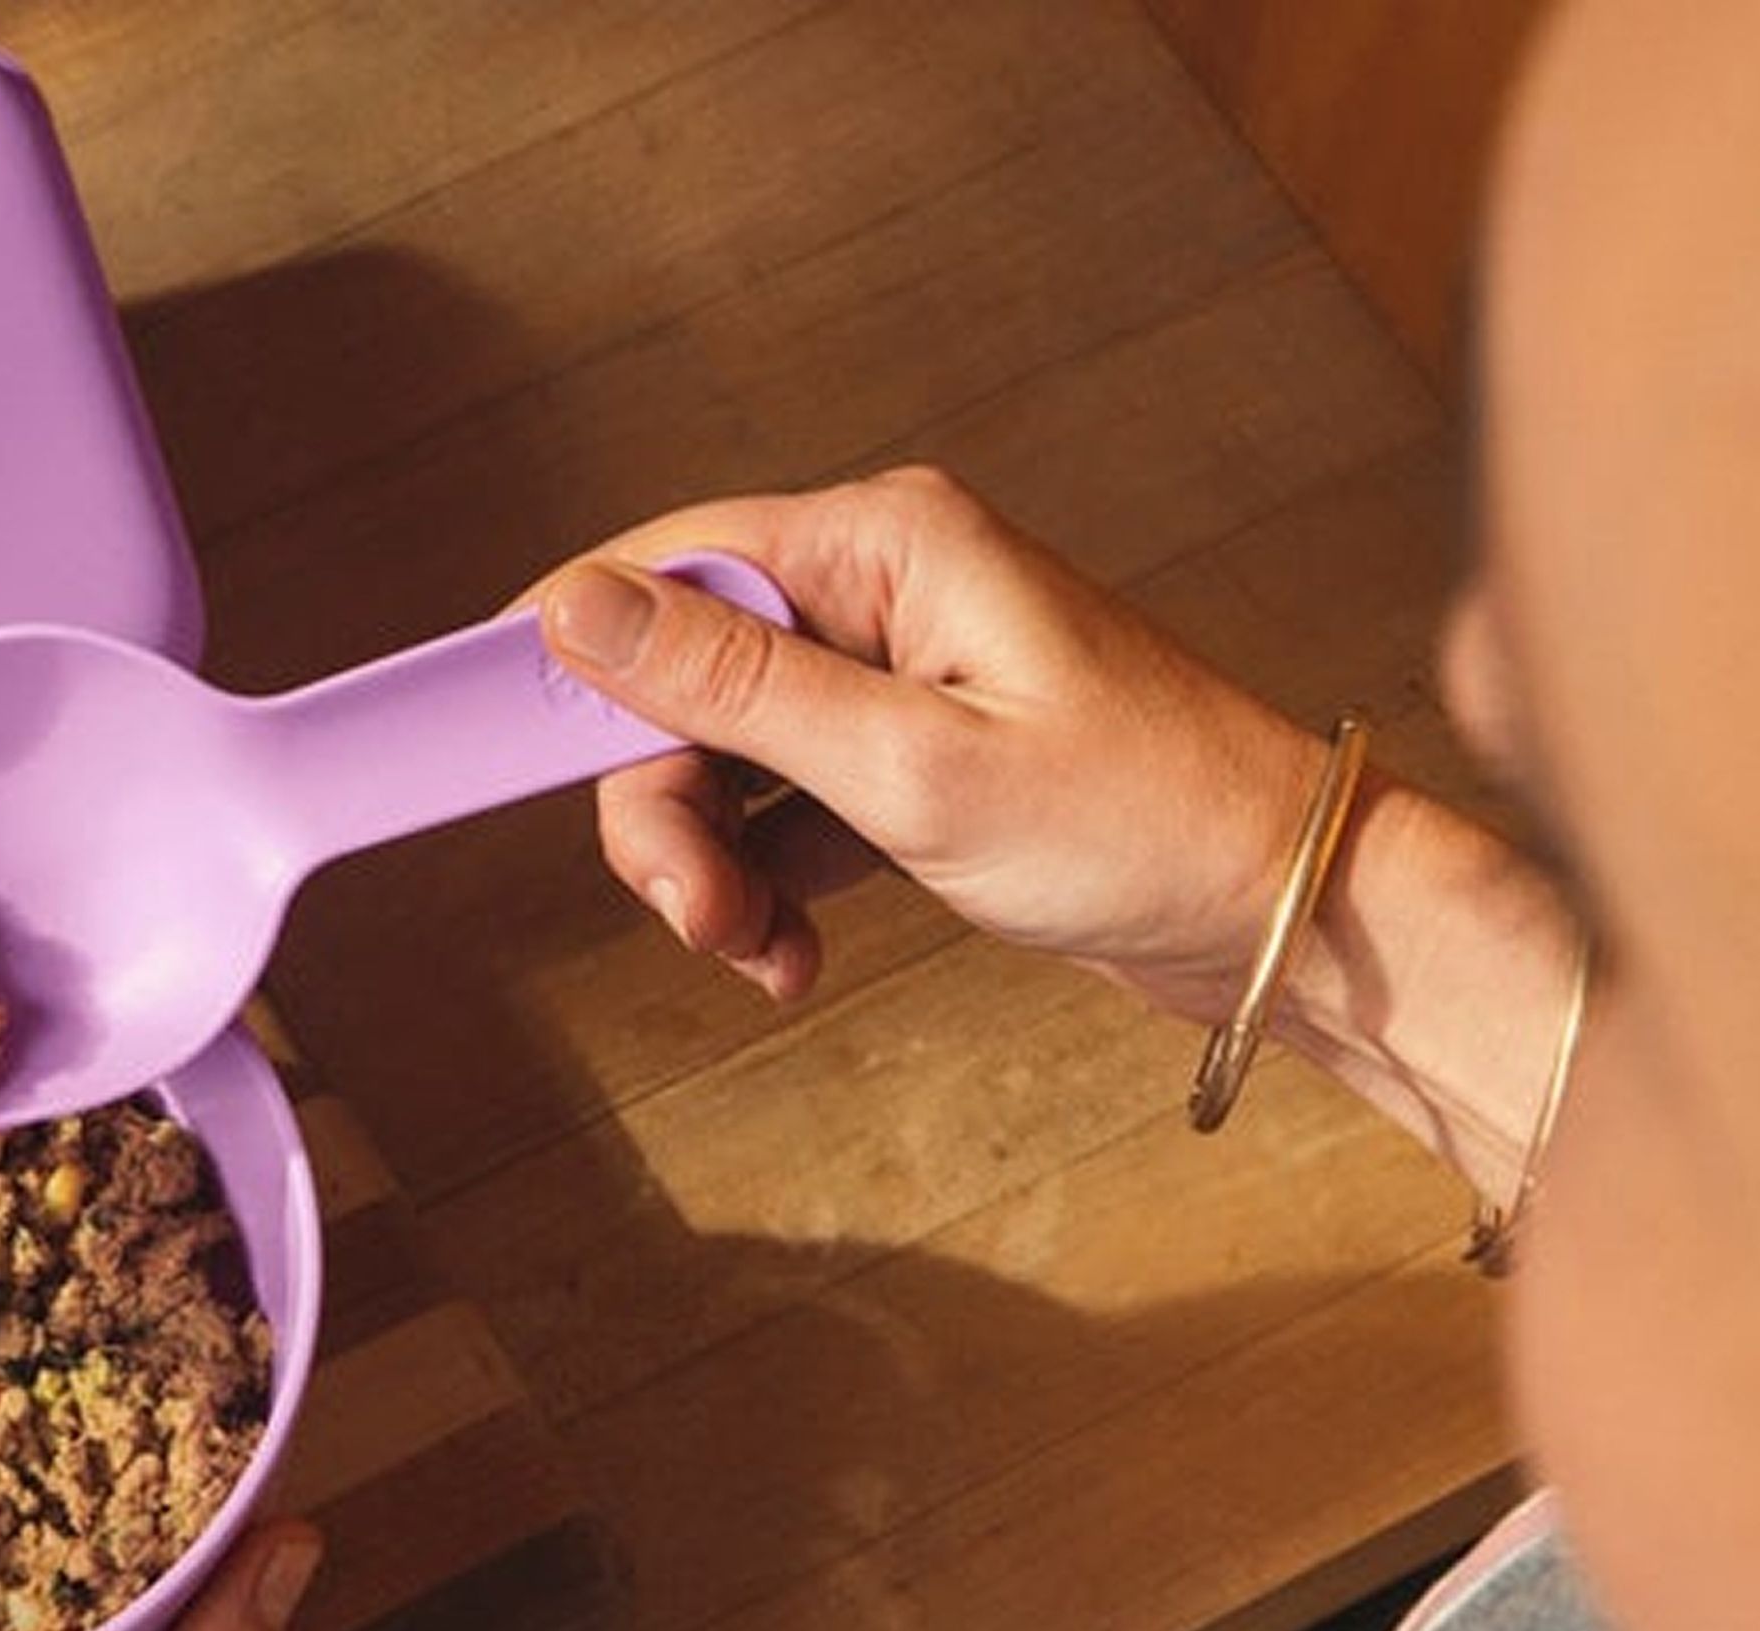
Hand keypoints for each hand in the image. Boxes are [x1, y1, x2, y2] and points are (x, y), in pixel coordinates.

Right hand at [530, 464, 1322, 1007]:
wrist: (1282, 914)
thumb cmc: (1137, 822)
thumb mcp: (907, 765)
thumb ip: (730, 685)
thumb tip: (577, 608)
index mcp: (883, 544)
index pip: (660, 567)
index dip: (564, 658)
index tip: (476, 741)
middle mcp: (881, 589)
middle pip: (677, 685)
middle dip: (664, 814)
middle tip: (697, 918)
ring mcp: (894, 676)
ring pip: (719, 764)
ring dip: (715, 870)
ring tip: (764, 956)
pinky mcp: (907, 758)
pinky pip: (779, 814)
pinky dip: (768, 889)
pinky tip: (795, 955)